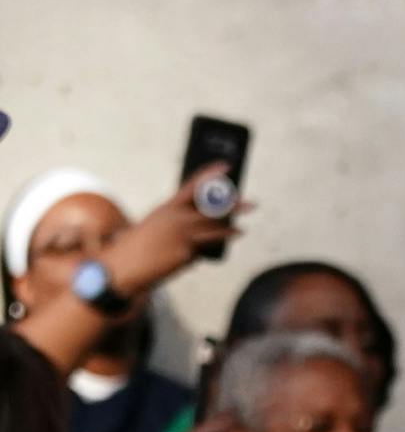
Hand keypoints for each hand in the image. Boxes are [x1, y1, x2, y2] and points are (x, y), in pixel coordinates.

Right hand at [100, 166, 250, 298]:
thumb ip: (181, 226)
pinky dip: (219, 242)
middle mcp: (176, 216)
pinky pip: (206, 247)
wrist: (125, 265)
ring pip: (213, 225)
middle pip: (209, 206)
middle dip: (231, 203)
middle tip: (251, 202)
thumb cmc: (141, 247)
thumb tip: (206, 233)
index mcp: (168, 207)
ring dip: (232, 223)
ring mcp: (181, 233)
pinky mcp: (186, 250)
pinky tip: (236, 234)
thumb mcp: (159, 228)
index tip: (227, 166)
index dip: (210, 174)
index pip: (192, 185)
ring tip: (245, 223)